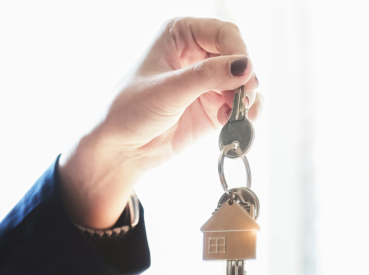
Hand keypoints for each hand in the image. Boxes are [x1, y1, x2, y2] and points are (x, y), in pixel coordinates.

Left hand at [58, 17, 262, 227]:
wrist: (121, 148)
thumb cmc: (129, 110)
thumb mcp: (168, 90)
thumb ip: (207, 76)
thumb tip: (244, 66)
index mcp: (180, 35)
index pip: (223, 32)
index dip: (238, 51)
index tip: (243, 74)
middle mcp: (197, 54)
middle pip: (238, 57)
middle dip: (245, 77)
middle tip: (244, 98)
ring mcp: (207, 82)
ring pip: (243, 82)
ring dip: (248, 98)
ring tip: (241, 114)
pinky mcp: (213, 107)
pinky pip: (240, 104)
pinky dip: (243, 113)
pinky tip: (233, 122)